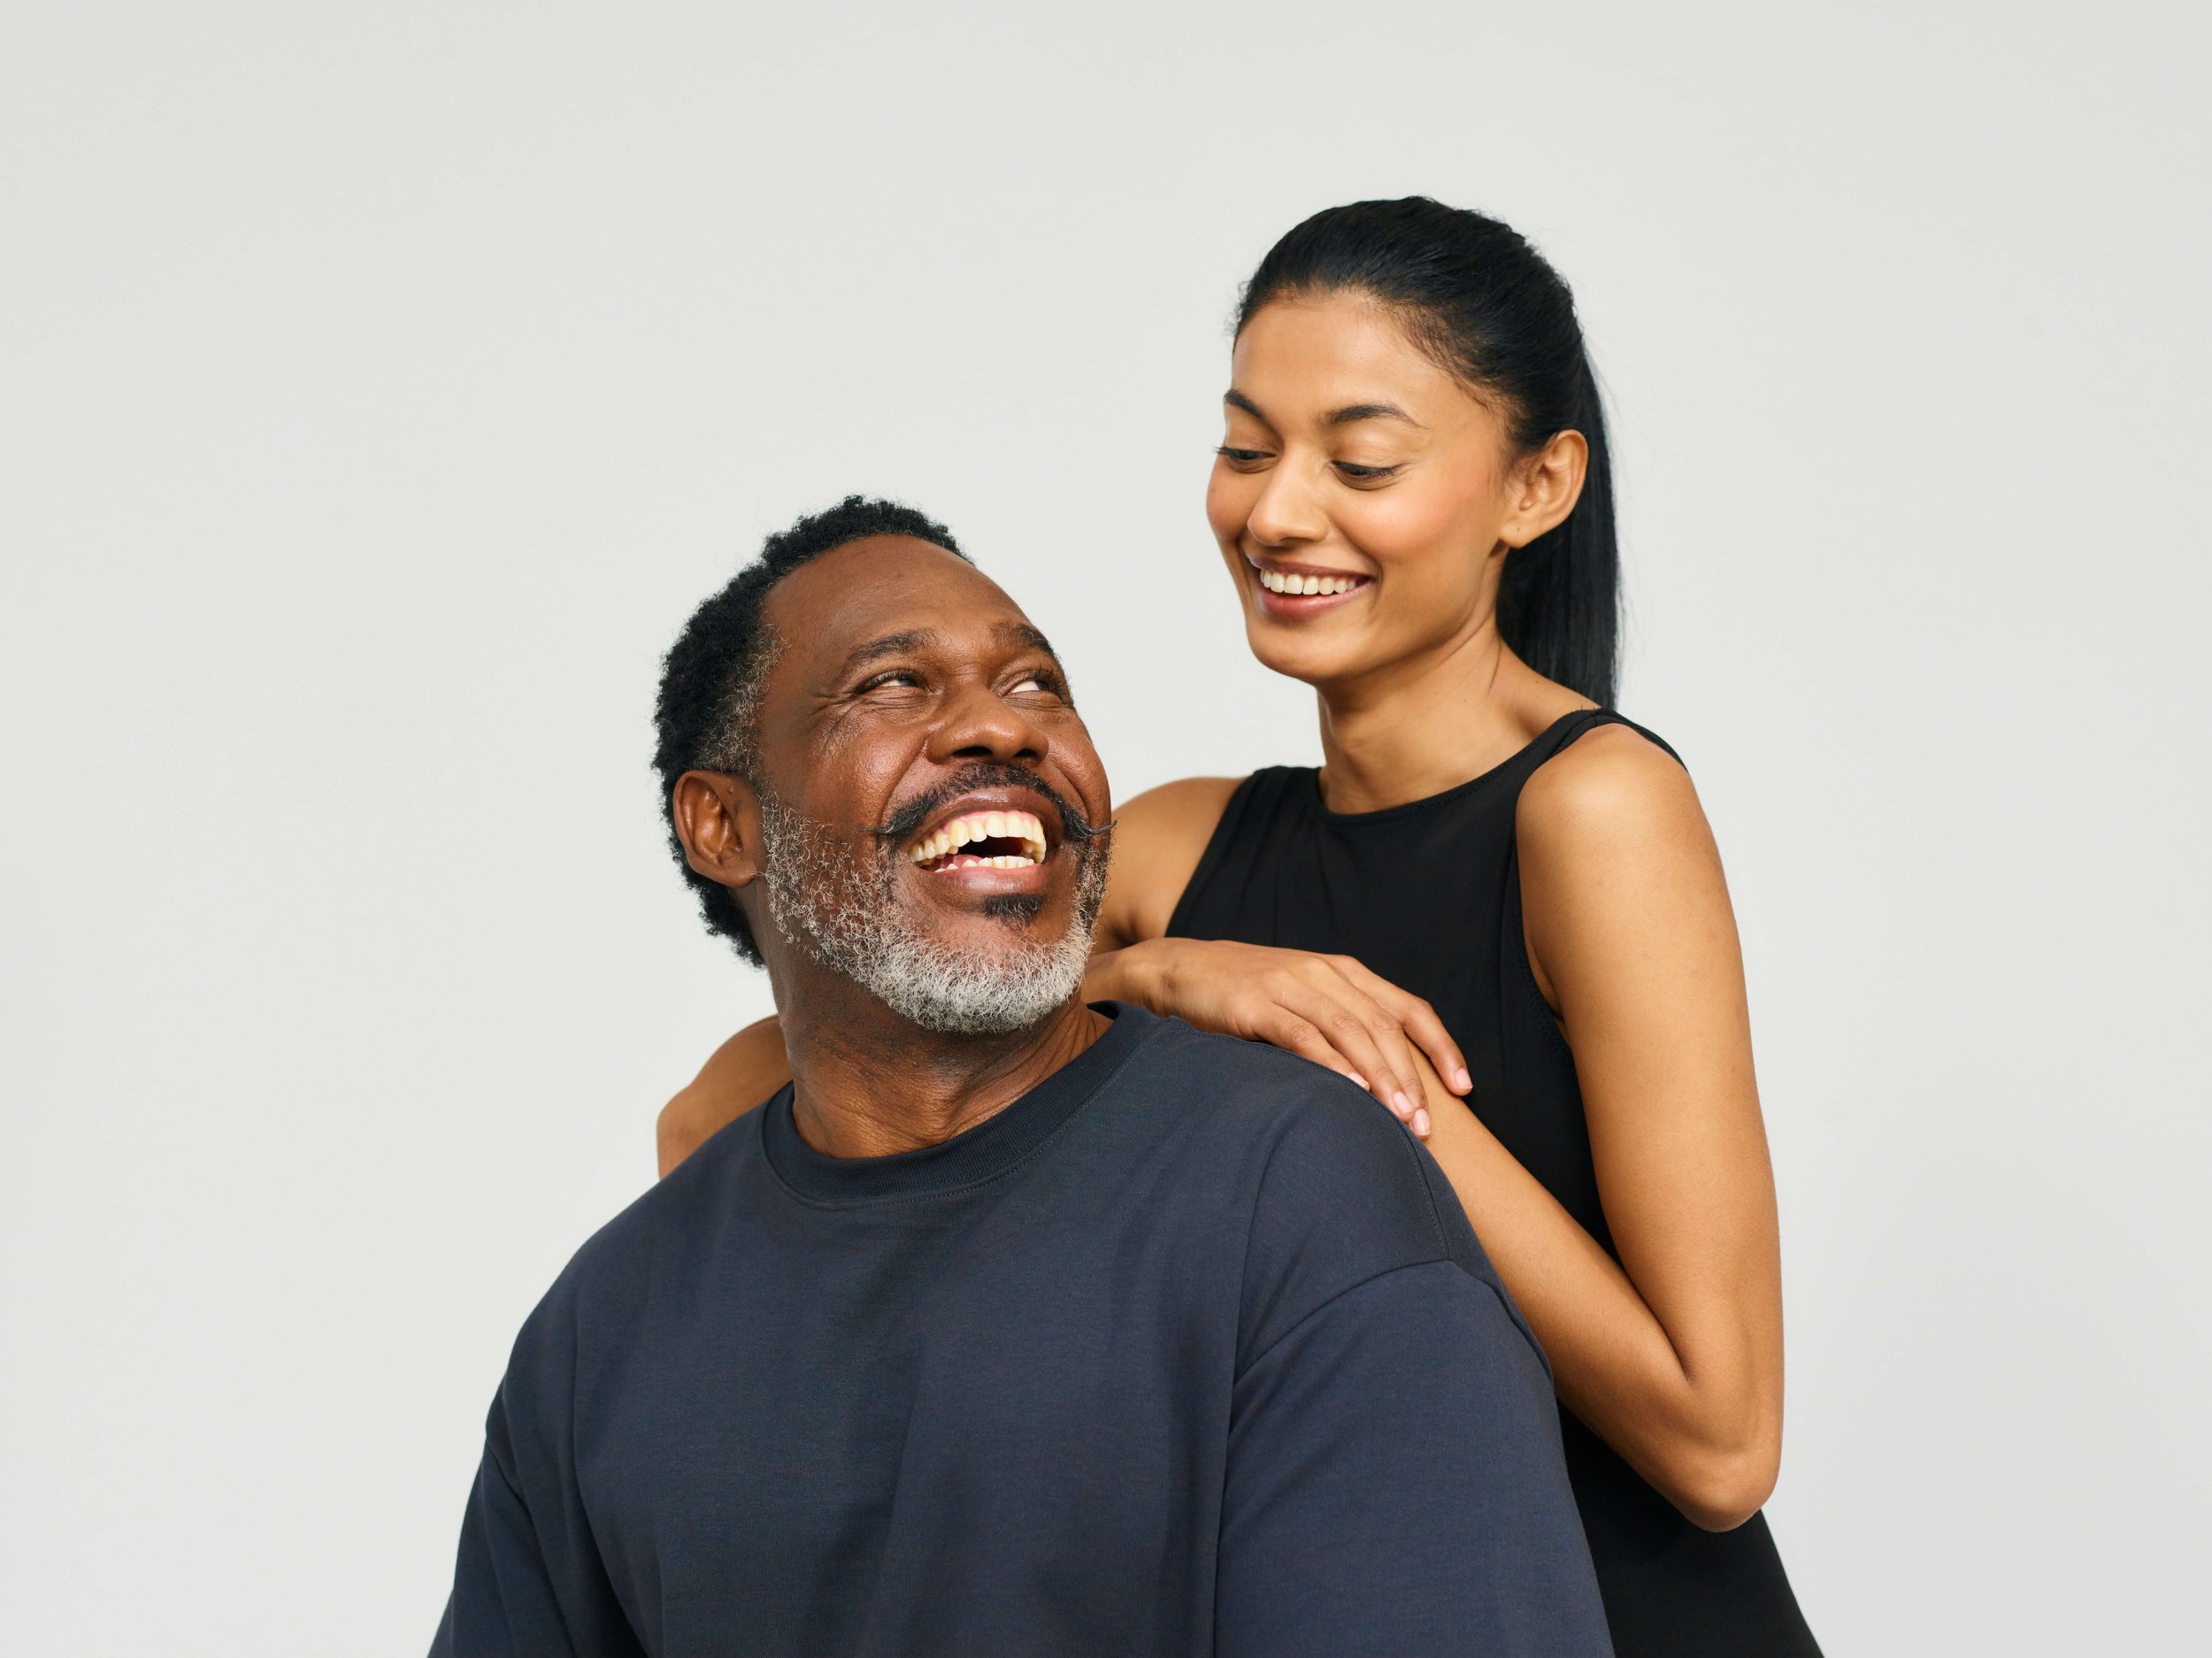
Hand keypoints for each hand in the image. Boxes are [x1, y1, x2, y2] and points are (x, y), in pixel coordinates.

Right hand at [1116, 938, 1471, 1135]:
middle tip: (1426, 1127)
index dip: (1441, 1047)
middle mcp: (1323, 974)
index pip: (1409, 1008)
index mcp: (1344, 972)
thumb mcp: (1305, 997)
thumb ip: (1343, 1023)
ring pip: (1350, 1032)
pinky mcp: (1254, 1004)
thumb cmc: (1248, 993)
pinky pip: (1302, 1036)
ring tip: (1399, 1119)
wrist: (1180, 969)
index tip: (1463, 1088)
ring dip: (1380, 1079)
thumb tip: (1390, 1077)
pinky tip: (1351, 1092)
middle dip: (1410, 1079)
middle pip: (1383, 1027)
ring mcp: (1289, 986)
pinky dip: (1331, 1064)